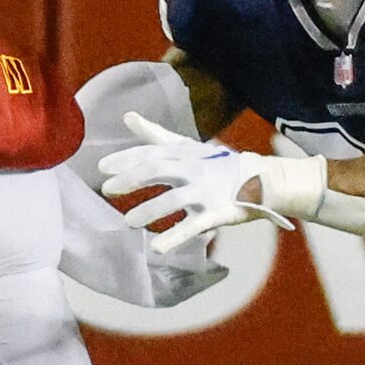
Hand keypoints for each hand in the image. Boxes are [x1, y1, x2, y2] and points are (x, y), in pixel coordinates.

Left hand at [99, 114, 283, 254]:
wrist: (261, 181)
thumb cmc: (216, 164)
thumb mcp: (186, 147)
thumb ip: (155, 135)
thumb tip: (127, 116)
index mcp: (184, 153)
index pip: (151, 153)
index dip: (126, 159)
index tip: (102, 167)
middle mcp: (193, 169)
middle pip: (159, 170)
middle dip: (133, 179)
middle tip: (108, 190)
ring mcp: (205, 192)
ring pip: (176, 199)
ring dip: (151, 209)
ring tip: (129, 222)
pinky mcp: (217, 213)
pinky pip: (194, 226)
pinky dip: (175, 236)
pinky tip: (157, 247)